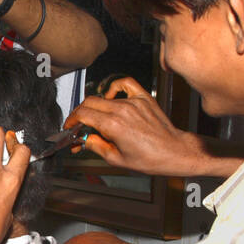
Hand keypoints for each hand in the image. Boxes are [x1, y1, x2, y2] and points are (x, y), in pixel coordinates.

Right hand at [66, 77, 210, 176]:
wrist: (173, 152)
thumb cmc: (151, 159)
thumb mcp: (116, 159)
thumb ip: (95, 146)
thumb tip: (83, 140)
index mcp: (113, 125)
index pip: (83, 114)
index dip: (72, 120)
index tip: (70, 126)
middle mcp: (122, 110)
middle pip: (89, 102)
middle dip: (80, 113)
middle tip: (80, 124)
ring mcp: (133, 102)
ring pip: (104, 96)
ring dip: (95, 106)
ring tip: (96, 117)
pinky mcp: (143, 98)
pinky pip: (125, 84)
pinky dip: (114, 87)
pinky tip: (111, 96)